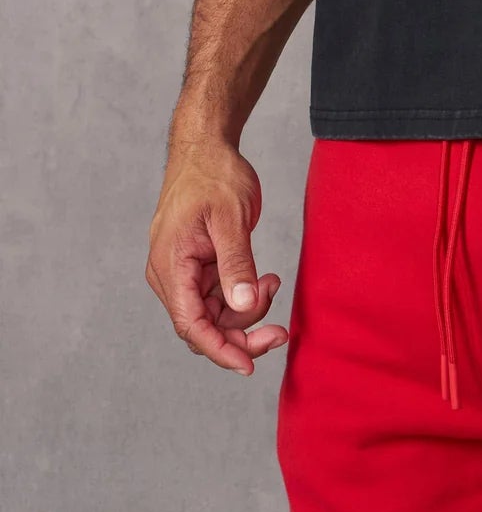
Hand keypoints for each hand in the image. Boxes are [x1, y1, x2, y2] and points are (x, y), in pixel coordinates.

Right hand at [146, 138, 287, 375]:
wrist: (206, 147)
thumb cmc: (214, 175)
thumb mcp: (230, 217)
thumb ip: (236, 262)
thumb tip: (243, 304)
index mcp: (170, 265)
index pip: (191, 324)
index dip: (220, 349)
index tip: (249, 365)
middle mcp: (170, 275)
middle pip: (204, 326)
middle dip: (242, 333)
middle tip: (281, 332)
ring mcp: (183, 271)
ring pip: (214, 314)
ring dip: (247, 310)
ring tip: (273, 281)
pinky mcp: (197, 266)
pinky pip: (218, 296)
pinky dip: (243, 294)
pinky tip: (264, 278)